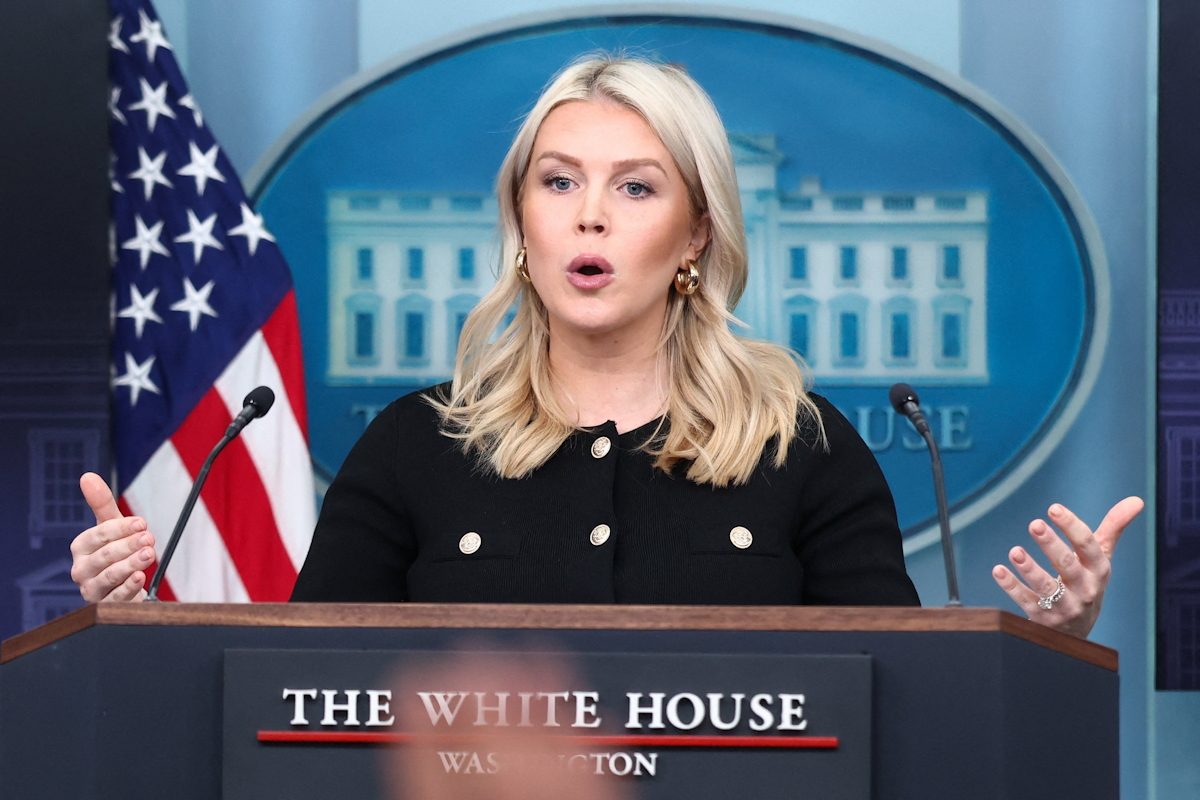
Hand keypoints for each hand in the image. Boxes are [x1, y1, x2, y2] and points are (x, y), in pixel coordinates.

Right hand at [70, 473, 154, 601]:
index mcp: (81, 547)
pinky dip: (128, 587)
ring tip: (149, 555)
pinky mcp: (103, 606)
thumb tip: (87, 476)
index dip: (120, 528)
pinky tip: (140, 577)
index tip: (142, 522)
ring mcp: (90, 589)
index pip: (98, 535)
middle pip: (104, 556)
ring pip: (109, 576)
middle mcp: (81, 569)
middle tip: (149, 538)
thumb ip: (102, 503)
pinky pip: (115, 597)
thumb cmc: (116, 551)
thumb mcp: (112, 526)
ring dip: (131, 564)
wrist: (124, 584)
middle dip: (128, 545)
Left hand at [991, 497, 1143, 637]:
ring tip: (1015, 551)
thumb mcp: (1101, 558)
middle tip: (1034, 524)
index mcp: (1098, 571)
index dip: (1072, 527)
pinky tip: (998, 571)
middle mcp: (1085, 590)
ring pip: (1048, 588)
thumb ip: (1113, 528)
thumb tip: (1137, 500)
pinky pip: (1027, 602)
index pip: (1089, 547)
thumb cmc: (1087, 582)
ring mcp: (1064, 607)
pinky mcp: (1043, 619)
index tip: (1053, 508)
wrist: (1077, 633)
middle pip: (1068, 566)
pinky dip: (1012, 587)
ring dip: (1030, 569)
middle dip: (1051, 545)